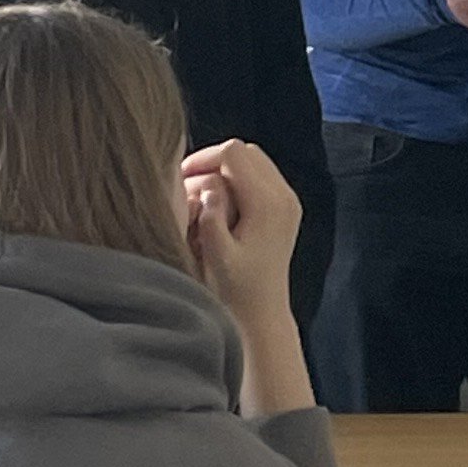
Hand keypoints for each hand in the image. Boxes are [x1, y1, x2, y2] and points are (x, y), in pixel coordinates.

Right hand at [181, 135, 301, 326]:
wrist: (263, 314)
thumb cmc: (237, 292)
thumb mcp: (217, 258)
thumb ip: (210, 221)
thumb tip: (205, 190)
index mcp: (267, 204)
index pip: (234, 154)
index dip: (203, 158)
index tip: (180, 177)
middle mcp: (283, 197)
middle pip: (246, 152)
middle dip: (213, 161)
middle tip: (187, 184)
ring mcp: (288, 201)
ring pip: (254, 161)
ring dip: (225, 170)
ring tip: (199, 194)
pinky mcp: (285, 209)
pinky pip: (260, 177)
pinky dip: (237, 181)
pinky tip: (218, 204)